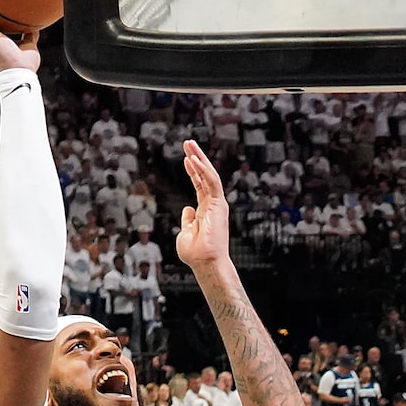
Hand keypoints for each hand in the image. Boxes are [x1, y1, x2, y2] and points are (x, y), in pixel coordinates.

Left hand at [175, 141, 229, 274]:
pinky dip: (202, 169)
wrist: (205, 262)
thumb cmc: (195, 253)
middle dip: (197, 158)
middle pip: (205, 176)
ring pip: (209, 175)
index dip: (193, 171)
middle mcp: (213, 205)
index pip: (200, 185)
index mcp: (205, 211)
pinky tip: (193, 159)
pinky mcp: (219, 204)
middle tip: (188, 143)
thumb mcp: (185, 233)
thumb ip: (187, 220)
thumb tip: (187, 209)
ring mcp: (217, 203)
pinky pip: (211, 182)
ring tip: (189, 144)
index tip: (187, 158)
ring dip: (199, 158)